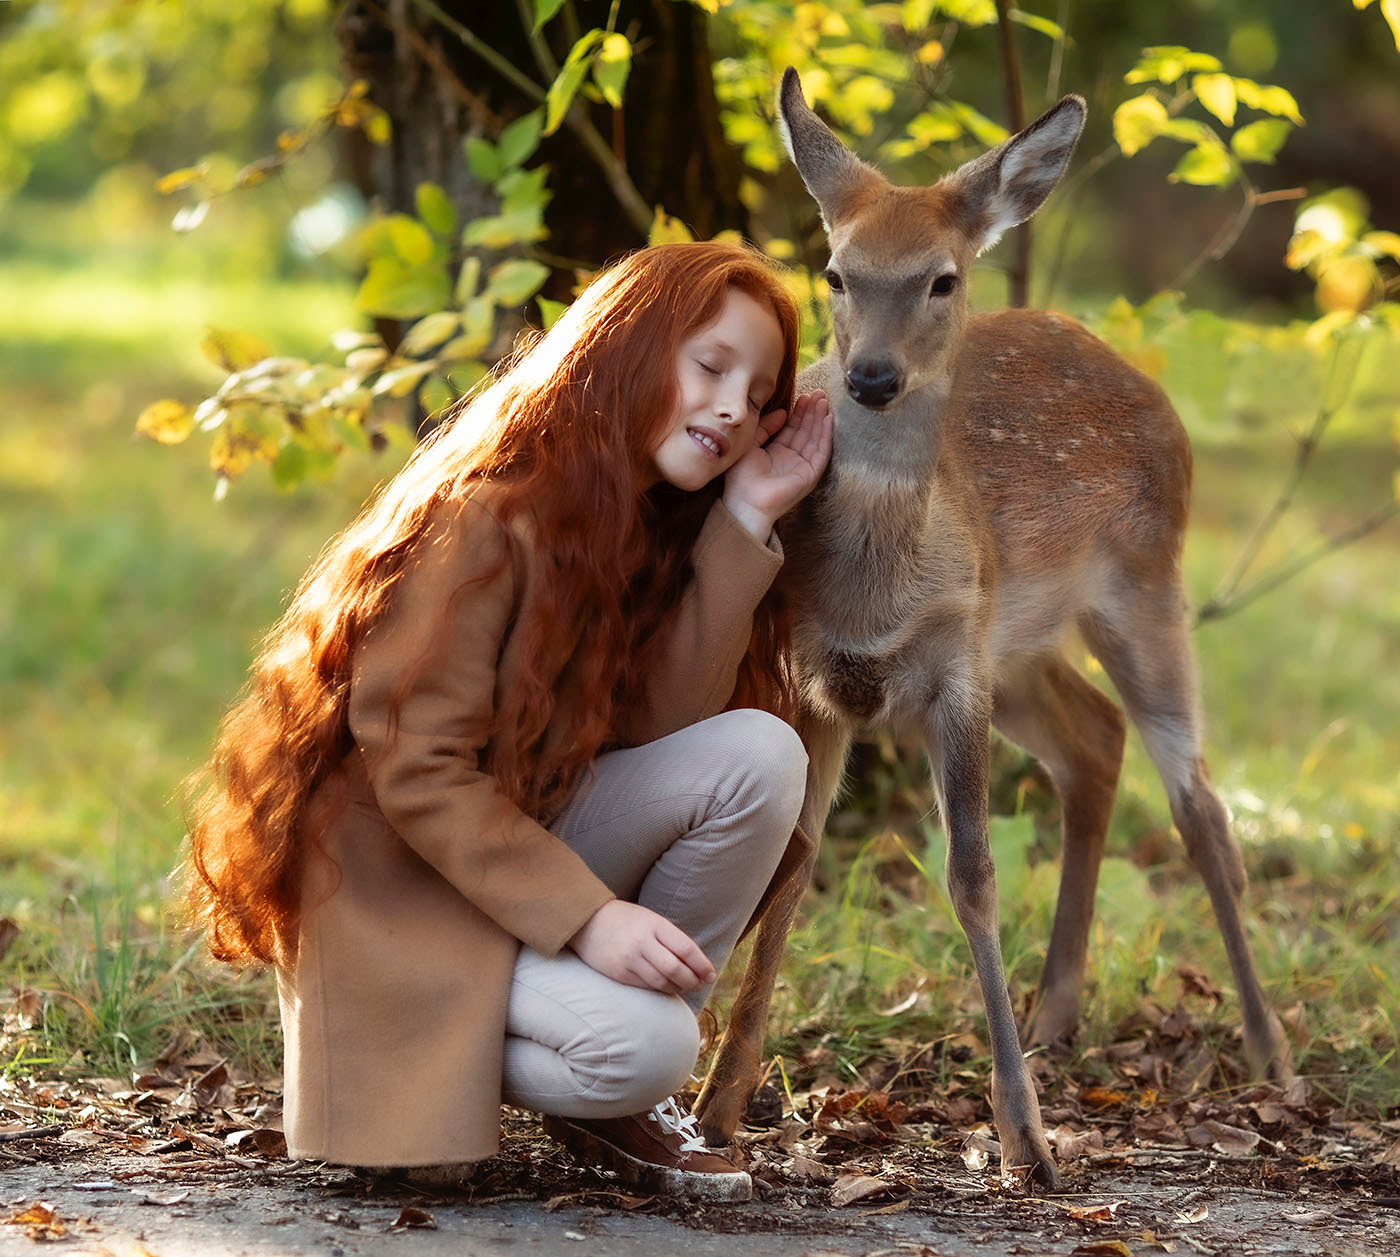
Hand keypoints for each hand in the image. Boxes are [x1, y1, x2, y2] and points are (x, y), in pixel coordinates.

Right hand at [567, 900, 715, 995]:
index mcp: (654, 924)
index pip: (686, 948)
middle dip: (693, 981)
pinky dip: (660, 989)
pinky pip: (646, 986)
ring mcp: (629, 959)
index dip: (702, 965)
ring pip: (662, 982)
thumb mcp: (650, 919)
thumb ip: (670, 938)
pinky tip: (667, 987)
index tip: (711, 974)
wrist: (587, 922)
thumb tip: (696, 963)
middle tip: (701, 984)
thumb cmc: (625, 920)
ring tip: (685, 986)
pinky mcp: (619, 974)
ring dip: (678, 988)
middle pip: (676, 969)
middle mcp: (642, 942)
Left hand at [723, 390, 832, 541]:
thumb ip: (765, 428)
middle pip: (806, 431)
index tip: (805, 395)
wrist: (744, 502)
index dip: (799, 412)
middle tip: (819, 392)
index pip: (793, 429)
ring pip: (815, 438)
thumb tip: (782, 412)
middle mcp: (792, 459)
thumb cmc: (741, 478)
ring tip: (823, 400)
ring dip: (820, 419)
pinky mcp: (810, 474)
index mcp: (778, 453)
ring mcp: (803, 467)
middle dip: (812, 412)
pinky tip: (828, 419)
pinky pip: (822, 452)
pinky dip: (826, 436)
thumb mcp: (751, 444)